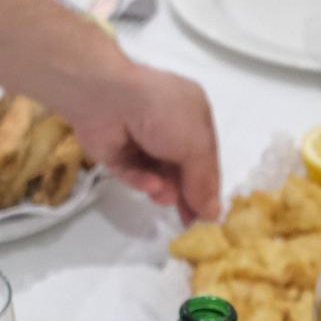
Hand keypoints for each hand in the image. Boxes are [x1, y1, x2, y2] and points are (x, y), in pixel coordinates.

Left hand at [64, 60, 219, 222]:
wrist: (106, 97)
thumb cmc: (161, 112)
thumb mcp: (195, 145)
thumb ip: (204, 181)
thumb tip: (213, 215)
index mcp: (193, 115)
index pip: (205, 156)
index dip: (208, 184)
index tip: (210, 216)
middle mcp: (168, 125)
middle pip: (181, 168)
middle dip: (185, 194)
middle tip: (188, 222)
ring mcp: (139, 138)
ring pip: (157, 174)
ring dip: (163, 187)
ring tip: (165, 195)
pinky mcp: (115, 151)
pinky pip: (132, 172)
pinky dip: (141, 180)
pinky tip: (149, 184)